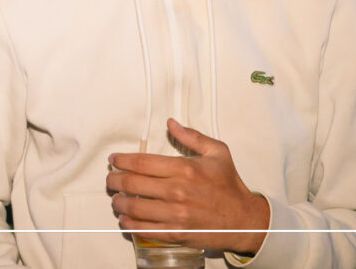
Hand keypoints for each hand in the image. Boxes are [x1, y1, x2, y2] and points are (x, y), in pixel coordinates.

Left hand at [107, 118, 268, 253]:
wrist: (245, 220)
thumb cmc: (229, 185)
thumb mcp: (217, 153)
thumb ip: (192, 136)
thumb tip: (171, 123)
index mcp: (185, 168)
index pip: (141, 162)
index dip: (122, 160)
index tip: (113, 160)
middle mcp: (177, 191)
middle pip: (132, 183)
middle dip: (114, 180)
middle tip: (110, 179)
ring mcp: (176, 214)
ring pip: (134, 206)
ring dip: (118, 202)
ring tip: (115, 198)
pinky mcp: (177, 232)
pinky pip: (145, 228)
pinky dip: (130, 224)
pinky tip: (124, 219)